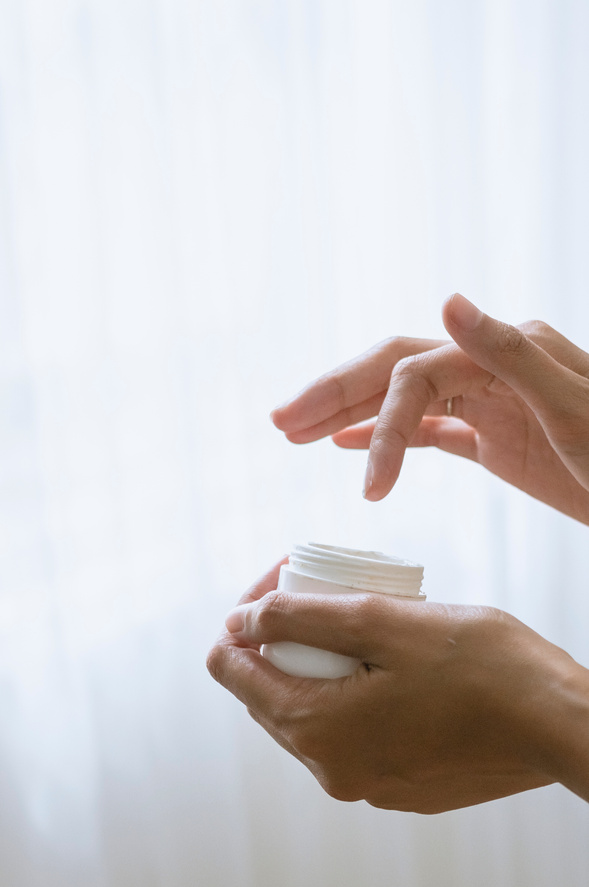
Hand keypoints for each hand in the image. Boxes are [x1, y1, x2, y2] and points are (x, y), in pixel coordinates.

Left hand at [207, 567, 588, 811]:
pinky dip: (349, 695)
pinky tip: (388, 667)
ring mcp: (366, 784)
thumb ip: (300, 619)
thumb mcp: (382, 621)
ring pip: (309, 713)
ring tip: (359, 626)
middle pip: (268, 692)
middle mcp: (332, 771)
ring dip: (316, 666)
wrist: (559, 724)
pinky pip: (348, 735)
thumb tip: (238, 621)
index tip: (280, 584)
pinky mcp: (398, 785)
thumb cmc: (480, 665)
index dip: (245, 618)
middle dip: (280, 638)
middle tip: (322, 593)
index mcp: (318, 731)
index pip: (231, 671)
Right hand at [271, 294, 588, 523]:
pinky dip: (385, 436)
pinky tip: (349, 446)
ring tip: (294, 431)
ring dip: (347, 414)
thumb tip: (445, 298)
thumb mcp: (574, 406)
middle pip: (392, 370)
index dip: (381, 424)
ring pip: (400, 398)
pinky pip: (427, 429)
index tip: (368, 491)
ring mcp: (486, 401)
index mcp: (503, 353)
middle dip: (334, 394)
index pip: (416, 375)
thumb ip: (508, 352)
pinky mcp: (490, 435)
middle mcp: (487, 367)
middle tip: (280, 421)